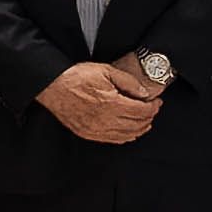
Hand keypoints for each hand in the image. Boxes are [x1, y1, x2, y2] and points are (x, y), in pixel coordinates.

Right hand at [42, 60, 160, 143]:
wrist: (54, 86)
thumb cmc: (77, 77)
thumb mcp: (106, 70)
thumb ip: (128, 82)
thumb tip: (145, 93)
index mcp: (111, 103)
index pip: (141, 111)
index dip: (153, 108)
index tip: (157, 102)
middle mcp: (105, 120)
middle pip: (137, 125)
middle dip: (149, 118)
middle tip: (153, 110)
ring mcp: (96, 130)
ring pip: (127, 136)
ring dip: (139, 129)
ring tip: (145, 121)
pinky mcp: (88, 134)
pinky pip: (113, 140)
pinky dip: (126, 137)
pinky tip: (130, 131)